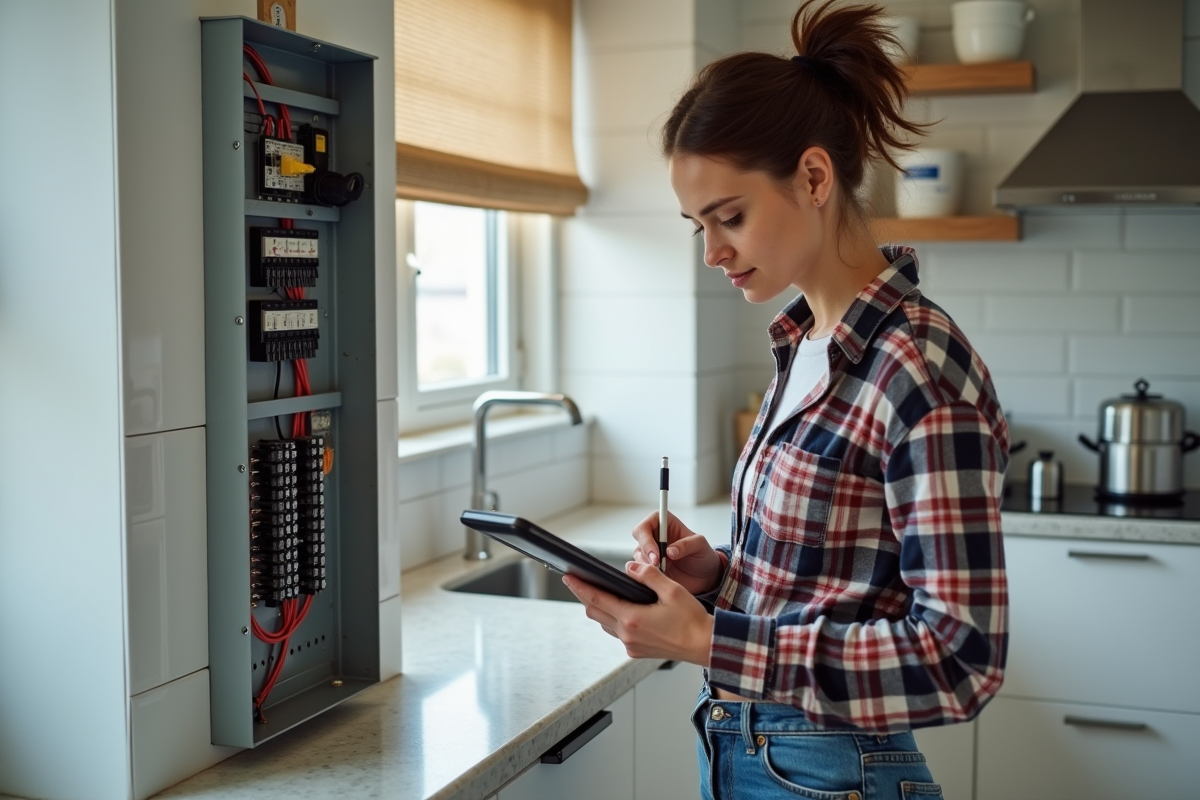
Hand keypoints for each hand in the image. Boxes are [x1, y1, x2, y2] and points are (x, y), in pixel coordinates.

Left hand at [562, 562, 714, 664]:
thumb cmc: (692, 620)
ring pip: (605, 623)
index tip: (568, 577)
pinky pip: (617, 632)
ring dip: (599, 608)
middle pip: (595, 612)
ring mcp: (631, 645)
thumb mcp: (672, 590)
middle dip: (585, 596)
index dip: (580, 587)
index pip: (597, 599)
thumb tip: (630, 566)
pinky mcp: (637, 650)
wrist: (705, 645)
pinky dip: (613, 618)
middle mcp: (628, 635)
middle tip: (578, 581)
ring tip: (598, 592)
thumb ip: (648, 576)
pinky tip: (620, 609)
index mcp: (633, 618)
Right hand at [631, 511, 723, 595]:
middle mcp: (655, 536)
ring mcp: (651, 552)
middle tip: (657, 563)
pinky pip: (640, 569)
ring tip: (663, 571)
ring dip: (647, 564)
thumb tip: (670, 550)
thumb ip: (686, 545)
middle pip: (638, 537)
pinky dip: (647, 574)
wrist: (704, 577)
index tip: (656, 552)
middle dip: (646, 551)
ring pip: (638, 554)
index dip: (647, 537)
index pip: (648, 523)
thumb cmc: (702, 555)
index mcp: (665, 523)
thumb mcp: (700, 546)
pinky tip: (660, 577)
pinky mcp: (650, 567)